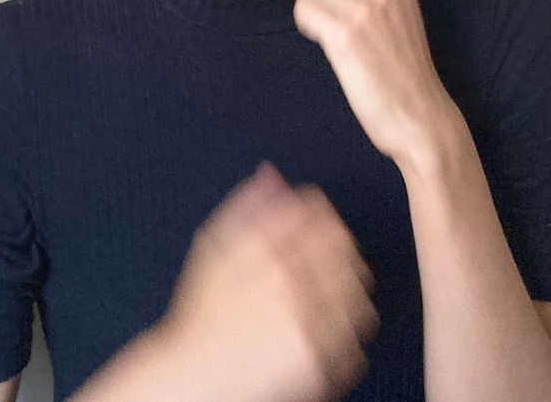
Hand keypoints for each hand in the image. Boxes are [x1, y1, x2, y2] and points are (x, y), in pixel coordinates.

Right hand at [158, 161, 379, 401]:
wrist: (191, 378)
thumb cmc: (200, 314)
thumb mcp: (212, 249)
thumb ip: (245, 207)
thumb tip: (272, 173)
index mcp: (265, 253)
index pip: (321, 217)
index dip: (324, 217)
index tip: (319, 225)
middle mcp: (289, 287)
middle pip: (347, 254)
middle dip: (341, 253)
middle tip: (324, 265)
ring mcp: (306, 328)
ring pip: (358, 300)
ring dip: (348, 297)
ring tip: (322, 303)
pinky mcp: (314, 367)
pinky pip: (354, 348)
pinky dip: (343, 342)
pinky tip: (320, 338)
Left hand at [293, 0, 457, 164]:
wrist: (418, 114)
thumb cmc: (406, 68)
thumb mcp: (404, 11)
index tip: (347, 1)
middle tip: (340, 24)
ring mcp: (364, 9)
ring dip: (315, 11)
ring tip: (336, 37)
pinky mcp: (344, 34)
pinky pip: (304, 9)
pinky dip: (308, 26)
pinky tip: (327, 44)